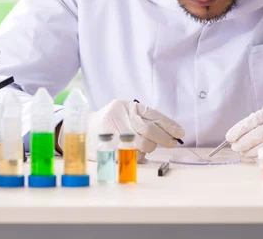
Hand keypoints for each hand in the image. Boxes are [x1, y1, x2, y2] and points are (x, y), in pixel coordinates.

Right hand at [60, 99, 184, 161]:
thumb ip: (145, 120)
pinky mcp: (107, 148)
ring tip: (145, 146)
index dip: (168, 124)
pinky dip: (137, 156)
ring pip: (141, 144)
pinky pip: (130, 155)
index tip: (179, 133)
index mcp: (126, 106)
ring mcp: (112, 133)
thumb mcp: (126, 114)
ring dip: (148, 148)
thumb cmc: (110, 123)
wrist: (83, 130)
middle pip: (148, 129)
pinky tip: (134, 152)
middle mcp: (118, 117)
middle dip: (163, 138)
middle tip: (173, 143)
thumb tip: (171, 133)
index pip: (152, 114)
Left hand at [225, 101, 262, 159]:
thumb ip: (260, 118)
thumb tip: (238, 131)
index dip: (240, 129)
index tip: (230, 137)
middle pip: (260, 135)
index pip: (255, 120)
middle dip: (244, 143)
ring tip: (243, 153)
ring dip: (251, 153)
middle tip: (235, 146)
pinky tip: (255, 158)